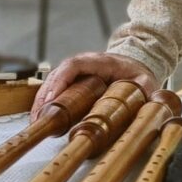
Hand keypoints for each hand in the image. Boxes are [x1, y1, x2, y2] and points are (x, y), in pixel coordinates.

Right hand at [32, 51, 157, 121]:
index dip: (61, 81)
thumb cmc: (138, 74)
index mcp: (100, 61)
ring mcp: (77, 72)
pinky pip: (55, 88)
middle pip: (58, 75)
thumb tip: (145, 104)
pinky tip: (40, 116)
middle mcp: (84, 64)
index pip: (74, 65)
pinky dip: (46, 102)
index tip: (52, 99)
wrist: (136, 64)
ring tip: (36, 120)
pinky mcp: (73, 82)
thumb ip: (145, 91)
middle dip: (46, 95)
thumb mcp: (145, 81)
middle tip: (39, 116)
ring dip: (42, 100)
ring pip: (53, 82)